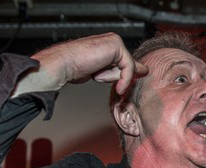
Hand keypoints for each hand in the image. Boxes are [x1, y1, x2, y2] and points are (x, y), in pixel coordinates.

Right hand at [13, 33, 147, 96]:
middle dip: (115, 76)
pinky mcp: (116, 46)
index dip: (125, 77)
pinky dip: (123, 79)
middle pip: (127, 67)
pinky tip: (111, 82)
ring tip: (93, 72)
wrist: (64, 64)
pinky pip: (128, 67)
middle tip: (96, 74)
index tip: (121, 87)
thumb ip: (118, 70)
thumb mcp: (102, 71)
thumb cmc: (76, 68)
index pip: (125, 63)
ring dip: (112, 77)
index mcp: (108, 45)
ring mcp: (114, 42)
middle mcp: (113, 41)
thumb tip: (140, 72)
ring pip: (127, 68)